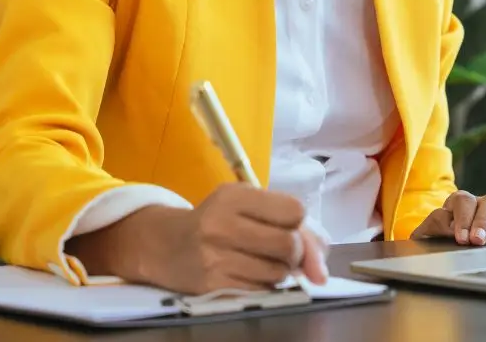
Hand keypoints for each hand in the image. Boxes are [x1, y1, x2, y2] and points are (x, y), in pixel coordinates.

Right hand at [65, 183, 328, 293]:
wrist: (164, 244)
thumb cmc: (215, 220)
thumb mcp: (245, 205)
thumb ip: (288, 223)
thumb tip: (321, 263)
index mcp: (234, 196)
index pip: (294, 210)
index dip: (299, 223)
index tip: (287, 225)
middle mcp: (222, 224)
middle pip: (289, 244)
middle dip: (296, 252)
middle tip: (283, 251)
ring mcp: (215, 256)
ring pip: (278, 272)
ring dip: (281, 271)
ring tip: (263, 261)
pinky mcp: (211, 284)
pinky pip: (260, 289)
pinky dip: (264, 285)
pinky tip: (250, 273)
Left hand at [410, 191, 485, 244]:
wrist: (445, 247)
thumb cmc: (437, 240)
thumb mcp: (427, 235)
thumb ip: (433, 227)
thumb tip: (448, 225)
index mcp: (458, 204)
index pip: (462, 201)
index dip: (462, 218)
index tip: (461, 239)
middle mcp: (481, 204)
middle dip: (484, 222)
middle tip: (479, 241)